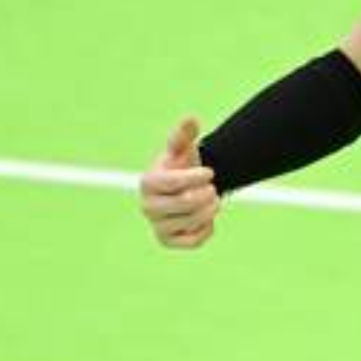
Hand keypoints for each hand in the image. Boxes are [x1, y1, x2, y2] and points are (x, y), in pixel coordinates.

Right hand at [139, 118, 219, 248]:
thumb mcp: (183, 149)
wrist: (186, 189)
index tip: (210, 173)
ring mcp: (157, 226)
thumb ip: (184, 135)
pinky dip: (207, 228)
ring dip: (211, 209)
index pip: (174, 182)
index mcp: (149, 182)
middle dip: (207, 193)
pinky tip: (205, 218)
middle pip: (185, 203)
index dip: (197, 177)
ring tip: (212, 200)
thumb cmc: (182, 166)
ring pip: (192, 221)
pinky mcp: (168, 242)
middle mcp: (148, 206)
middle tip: (212, 188)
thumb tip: (190, 118)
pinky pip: (194, 240)